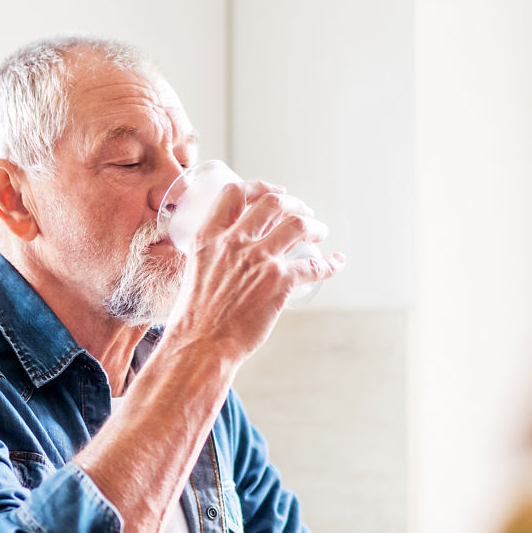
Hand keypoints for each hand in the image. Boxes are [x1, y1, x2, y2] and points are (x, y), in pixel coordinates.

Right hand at [165, 181, 342, 360]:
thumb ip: (212, 259)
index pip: (234, 194)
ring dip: (314, 225)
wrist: (201, 345)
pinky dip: (330, 263)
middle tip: (304, 213)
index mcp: (209, 238)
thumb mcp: (195, 273)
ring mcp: (258, 260)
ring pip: (297, 225)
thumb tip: (229, 258)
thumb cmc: (194, 318)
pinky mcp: (279, 282)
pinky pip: (314, 264)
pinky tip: (336, 262)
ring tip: (320, 232)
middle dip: (294, 204)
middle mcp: (234, 242)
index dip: (259, 187)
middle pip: (272, 204)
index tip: (274, 193)